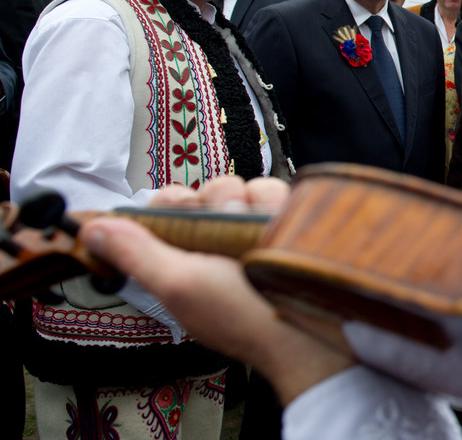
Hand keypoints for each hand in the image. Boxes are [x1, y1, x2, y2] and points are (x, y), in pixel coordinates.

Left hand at [81, 177, 353, 404]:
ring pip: (247, 186)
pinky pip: (280, 191)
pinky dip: (282, 207)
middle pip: (210, 189)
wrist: (312, 332)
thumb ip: (136, 253)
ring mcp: (258, 229)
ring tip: (263, 245)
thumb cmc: (243, 318)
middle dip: (221, 208)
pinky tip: (284, 235)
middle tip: (229, 242)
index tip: (185, 213)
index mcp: (185, 255)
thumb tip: (91, 230)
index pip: (169, 203)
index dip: (174, 202)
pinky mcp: (291, 221)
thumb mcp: (180, 287)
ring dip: (255, 209)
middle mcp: (220, 239)